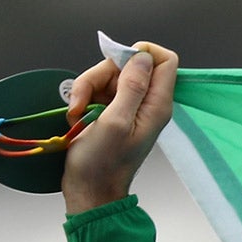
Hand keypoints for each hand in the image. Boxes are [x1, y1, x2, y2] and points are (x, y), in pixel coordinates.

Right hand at [62, 40, 179, 214]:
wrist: (89, 188)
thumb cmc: (103, 162)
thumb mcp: (116, 121)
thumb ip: (132, 87)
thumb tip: (142, 57)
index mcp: (157, 105)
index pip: (165, 60)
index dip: (141, 53)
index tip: (117, 64)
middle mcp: (147, 103)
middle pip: (128, 64)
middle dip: (101, 74)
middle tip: (85, 99)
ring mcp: (128, 106)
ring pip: (108, 75)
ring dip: (86, 88)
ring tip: (78, 112)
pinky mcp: (111, 110)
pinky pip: (96, 89)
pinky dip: (83, 98)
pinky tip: (77, 115)